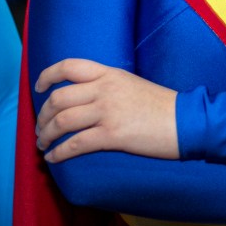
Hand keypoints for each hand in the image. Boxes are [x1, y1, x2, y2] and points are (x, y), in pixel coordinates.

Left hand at [34, 58, 179, 162]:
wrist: (187, 121)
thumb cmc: (163, 105)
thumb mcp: (132, 84)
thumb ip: (108, 86)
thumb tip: (87, 98)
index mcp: (109, 73)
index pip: (69, 66)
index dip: (47, 76)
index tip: (39, 88)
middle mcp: (104, 89)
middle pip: (59, 98)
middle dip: (43, 115)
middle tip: (40, 128)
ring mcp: (108, 111)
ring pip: (62, 121)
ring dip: (46, 135)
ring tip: (43, 145)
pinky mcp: (113, 135)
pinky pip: (75, 144)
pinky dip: (59, 152)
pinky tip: (54, 158)